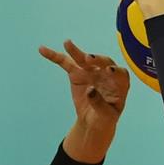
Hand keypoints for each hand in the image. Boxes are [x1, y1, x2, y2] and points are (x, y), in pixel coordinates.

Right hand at [39, 40, 128, 162]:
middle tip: (89, 59)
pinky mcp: (77, 73)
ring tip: (67, 43)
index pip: (120, 74)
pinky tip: (43, 50)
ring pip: (84, 60)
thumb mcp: (106, 116)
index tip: (109, 70)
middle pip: (104, 63)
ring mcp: (91, 71)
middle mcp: (106, 74)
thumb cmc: (105, 118)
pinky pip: (65, 63)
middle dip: (97, 60)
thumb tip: (90, 90)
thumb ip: (100, 103)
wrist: (94, 121)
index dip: (116, 71)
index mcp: (120, 85)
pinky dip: (54, 56)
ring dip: (76, 52)